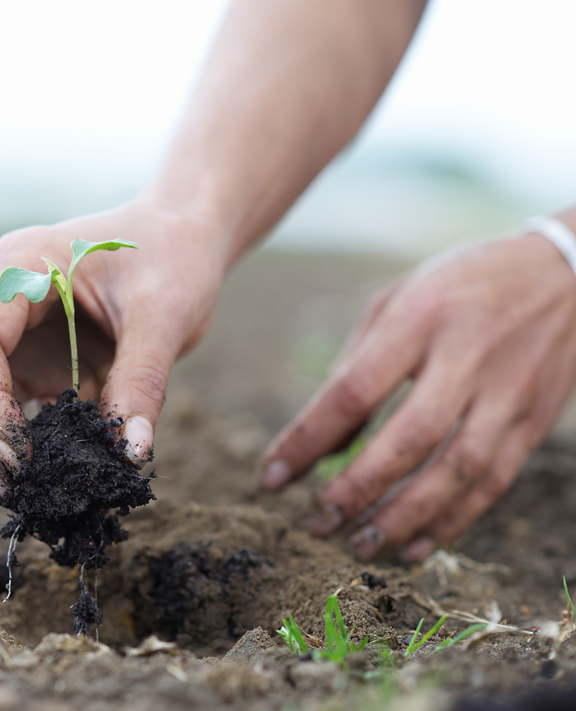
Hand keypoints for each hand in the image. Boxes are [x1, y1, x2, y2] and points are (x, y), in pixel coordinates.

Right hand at [0, 199, 225, 492]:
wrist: (182, 233)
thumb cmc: (173, 255)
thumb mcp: (165, 314)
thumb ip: (143, 381)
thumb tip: (129, 455)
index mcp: (20, 266)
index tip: (21, 458)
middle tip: (9, 486)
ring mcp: (11, 326)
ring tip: (26, 490)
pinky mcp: (31, 353)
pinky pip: (8, 401)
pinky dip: (21, 436)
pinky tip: (51, 469)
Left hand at [259, 231, 575, 560]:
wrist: (567, 271)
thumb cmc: (459, 285)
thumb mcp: (396, 301)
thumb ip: (354, 367)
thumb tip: (323, 444)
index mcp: (419, 319)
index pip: (354, 390)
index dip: (308, 439)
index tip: (272, 478)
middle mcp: (467, 357)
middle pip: (409, 437)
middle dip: (357, 489)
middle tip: (316, 524)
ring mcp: (508, 393)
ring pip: (458, 470)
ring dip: (405, 517)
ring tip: (359, 546)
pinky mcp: (534, 420)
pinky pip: (494, 481)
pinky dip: (453, 520)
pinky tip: (414, 546)